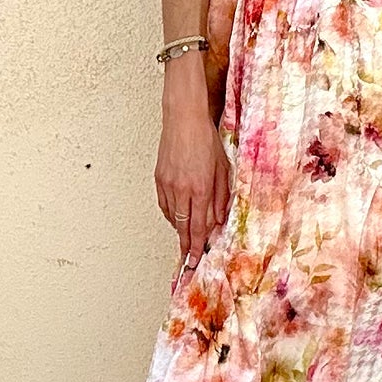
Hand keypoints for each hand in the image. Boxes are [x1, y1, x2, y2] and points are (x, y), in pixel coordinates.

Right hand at [156, 108, 232, 269]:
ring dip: (180, 230)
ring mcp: (168, 185)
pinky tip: (178, 218)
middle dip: (186, 247)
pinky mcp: (159, 179)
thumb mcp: (222, 169)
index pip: (199, 227)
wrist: (183, 120)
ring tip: (187, 238)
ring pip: (173, 218)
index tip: (196, 261)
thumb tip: (218, 220)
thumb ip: (221, 197)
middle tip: (188, 261)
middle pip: (183, 228)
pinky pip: (164, 205)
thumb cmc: (206, 140)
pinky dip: (172, 215)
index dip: (197, 247)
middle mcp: (182, 190)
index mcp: (200, 188)